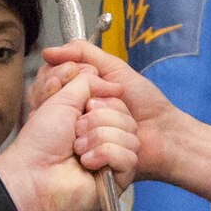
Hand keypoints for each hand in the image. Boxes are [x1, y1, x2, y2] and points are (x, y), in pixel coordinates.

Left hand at [0, 69, 137, 210]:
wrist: (32, 172)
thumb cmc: (42, 139)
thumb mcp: (63, 98)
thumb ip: (89, 82)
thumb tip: (117, 86)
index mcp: (96, 119)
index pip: (119, 102)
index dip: (102, 103)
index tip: (83, 108)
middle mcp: (107, 138)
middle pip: (127, 118)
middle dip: (97, 121)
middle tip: (75, 133)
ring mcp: (114, 159)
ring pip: (129, 137)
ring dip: (98, 139)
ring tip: (77, 150)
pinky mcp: (118, 179)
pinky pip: (129, 157)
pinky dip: (105, 155)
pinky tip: (86, 164)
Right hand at [35, 43, 210, 207]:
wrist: (163, 131)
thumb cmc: (143, 100)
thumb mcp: (114, 68)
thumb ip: (84, 53)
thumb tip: (48, 51)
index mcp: (75, 96)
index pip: (48, 84)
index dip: (58, 79)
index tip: (69, 77)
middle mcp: (71, 118)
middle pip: (54, 106)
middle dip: (89, 102)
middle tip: (104, 103)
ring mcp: (78, 140)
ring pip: (73, 126)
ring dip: (101, 121)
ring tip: (117, 121)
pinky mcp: (90, 160)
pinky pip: (86, 149)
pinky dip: (105, 141)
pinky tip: (117, 135)